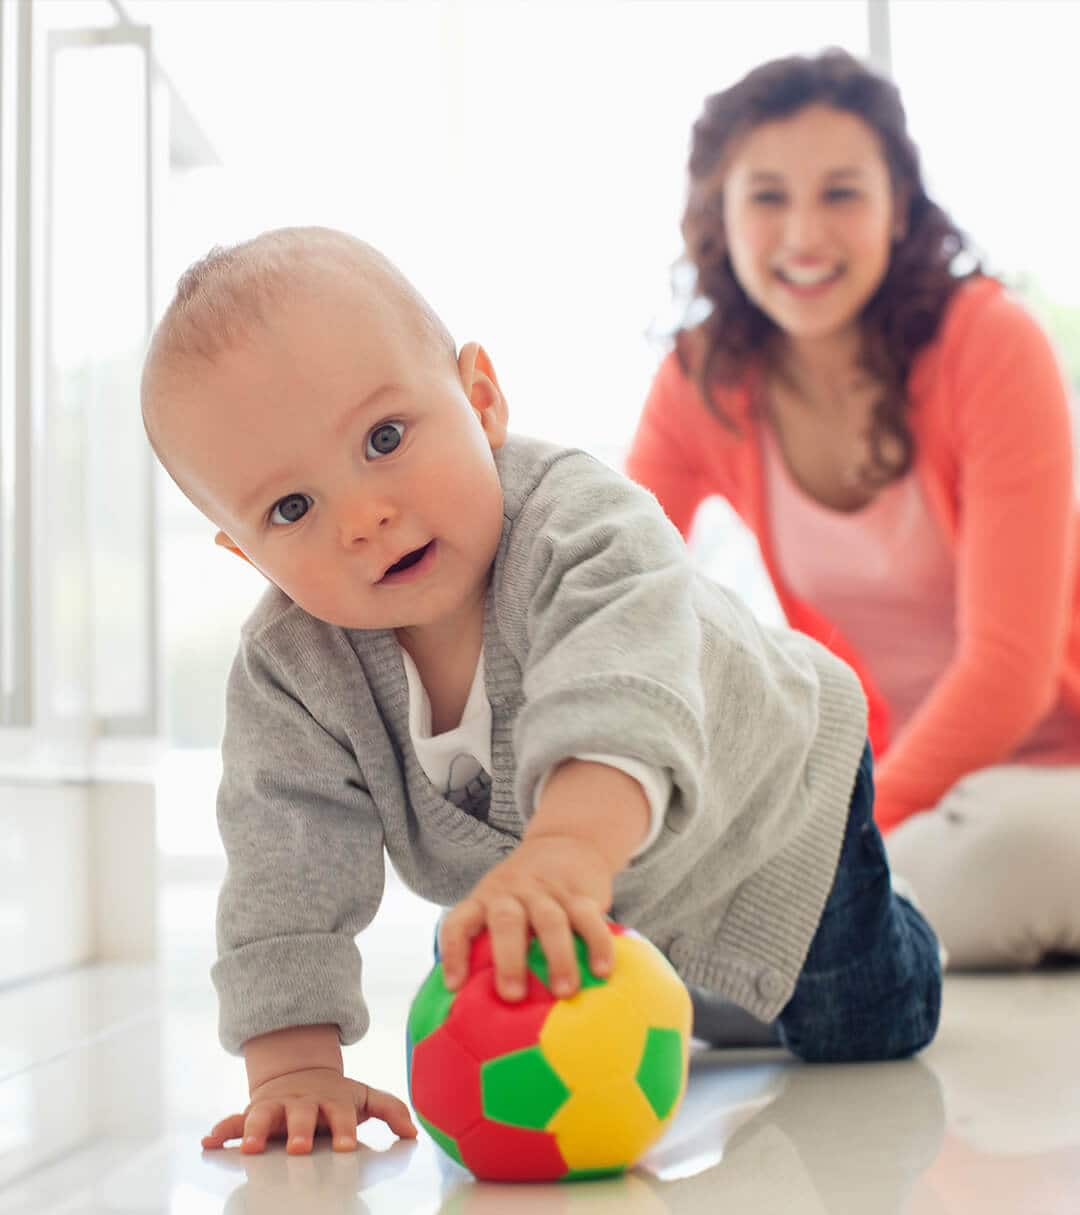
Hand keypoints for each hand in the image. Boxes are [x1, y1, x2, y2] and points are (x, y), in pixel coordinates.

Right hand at [201, 1067, 416, 1154]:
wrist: (301, 1073)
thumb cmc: (336, 1097)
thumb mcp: (364, 1097)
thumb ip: (390, 1110)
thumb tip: (413, 1133)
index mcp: (330, 1101)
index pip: (340, 1115)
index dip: (344, 1129)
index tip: (347, 1146)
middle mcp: (301, 1102)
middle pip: (300, 1115)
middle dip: (300, 1130)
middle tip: (299, 1148)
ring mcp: (276, 1106)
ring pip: (262, 1115)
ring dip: (254, 1129)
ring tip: (246, 1148)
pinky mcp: (253, 1112)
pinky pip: (233, 1120)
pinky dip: (222, 1131)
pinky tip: (209, 1143)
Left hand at [438, 833, 614, 1003]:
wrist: (567, 842)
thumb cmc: (525, 894)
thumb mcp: (500, 903)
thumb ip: (491, 943)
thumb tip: (476, 1008)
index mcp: (485, 900)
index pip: (459, 921)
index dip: (453, 952)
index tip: (454, 986)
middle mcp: (511, 893)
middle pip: (506, 921)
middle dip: (508, 959)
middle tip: (512, 996)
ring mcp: (546, 891)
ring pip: (550, 920)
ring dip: (558, 958)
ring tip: (565, 992)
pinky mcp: (579, 892)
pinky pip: (588, 917)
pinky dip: (597, 944)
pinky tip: (602, 971)